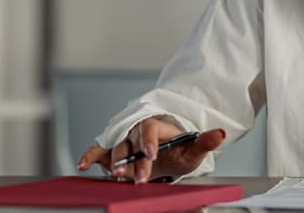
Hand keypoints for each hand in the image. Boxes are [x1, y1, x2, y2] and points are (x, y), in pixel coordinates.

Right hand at [77, 117, 225, 183]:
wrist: (168, 158)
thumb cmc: (179, 152)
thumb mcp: (194, 149)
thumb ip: (205, 142)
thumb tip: (221, 133)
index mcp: (157, 127)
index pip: (150, 130)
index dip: (149, 141)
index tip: (152, 154)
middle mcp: (137, 132)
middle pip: (132, 142)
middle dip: (134, 160)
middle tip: (138, 177)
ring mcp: (124, 142)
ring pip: (116, 148)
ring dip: (115, 162)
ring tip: (119, 175)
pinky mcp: (112, 153)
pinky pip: (99, 152)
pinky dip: (89, 156)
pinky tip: (83, 165)